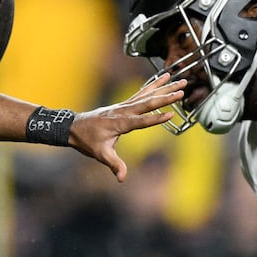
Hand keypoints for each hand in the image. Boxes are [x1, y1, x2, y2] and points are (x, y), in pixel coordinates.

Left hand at [68, 73, 185, 180]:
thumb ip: (114, 165)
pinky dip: (154, 85)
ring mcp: (124, 105)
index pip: (141, 121)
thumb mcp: (100, 154)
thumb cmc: (87, 141)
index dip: (156, 119)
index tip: (171, 114)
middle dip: (166, 96)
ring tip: (180, 79)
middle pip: (148, 102)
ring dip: (164, 86)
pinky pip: (141, 92)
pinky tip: (163, 78)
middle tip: (182, 89)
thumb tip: (122, 178)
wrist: (74, 127)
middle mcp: (123, 111)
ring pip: (147, 94)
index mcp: (119, 123)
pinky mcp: (124, 104)